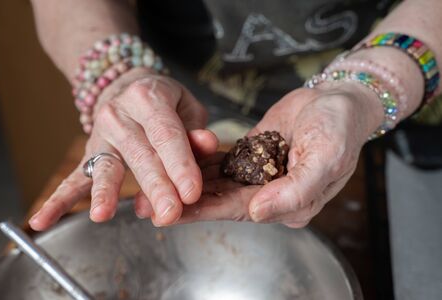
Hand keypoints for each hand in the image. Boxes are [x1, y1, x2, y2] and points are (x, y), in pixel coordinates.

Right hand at [29, 67, 217, 229]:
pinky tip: (42, 220)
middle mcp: (119, 114)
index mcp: (149, 98)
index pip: (166, 135)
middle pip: (140, 154)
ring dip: (107, 193)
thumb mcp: (187, 107)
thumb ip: (195, 130)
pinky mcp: (89, 154)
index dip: (180, 165)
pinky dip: (58, 200)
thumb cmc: (165, 101)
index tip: (191, 193)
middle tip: (168, 214)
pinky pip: (74, 178)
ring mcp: (100, 135)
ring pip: (107, 167)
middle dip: (155, 187)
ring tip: (101, 214)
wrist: (128, 86)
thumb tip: (206, 144)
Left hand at [137, 82, 383, 226]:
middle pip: (221, 200)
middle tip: (149, 206)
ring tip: (152, 187)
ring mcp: (259, 175)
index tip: (172, 214)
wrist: (337, 100)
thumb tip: (258, 213)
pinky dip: (198, 162)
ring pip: (216, 183)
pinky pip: (221, 161)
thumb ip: (295, 191)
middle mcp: (270, 194)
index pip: (239, 210)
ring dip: (185, 184)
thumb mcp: (325, 159)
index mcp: (289, 203)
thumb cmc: (339, 128)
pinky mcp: (251, 154)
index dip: (205, 211)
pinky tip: (173, 163)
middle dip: (185, 202)